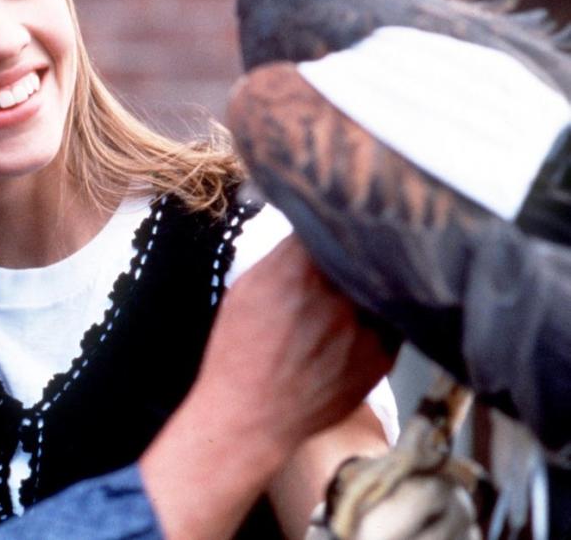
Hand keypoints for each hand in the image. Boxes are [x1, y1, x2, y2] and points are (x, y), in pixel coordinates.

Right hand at [204, 235, 395, 447]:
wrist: (252, 415)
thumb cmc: (240, 350)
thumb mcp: (249, 287)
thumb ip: (286, 255)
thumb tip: (312, 230)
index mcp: (299, 269)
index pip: (336, 222)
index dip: (339, 219)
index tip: (339, 219)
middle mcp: (338, 294)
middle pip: (368, 250)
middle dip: (361, 246)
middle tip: (357, 245)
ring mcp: (365, 327)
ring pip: (387, 285)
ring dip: (378, 280)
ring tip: (361, 287)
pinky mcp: (383, 357)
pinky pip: (395, 321)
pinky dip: (384, 314)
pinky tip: (365, 320)